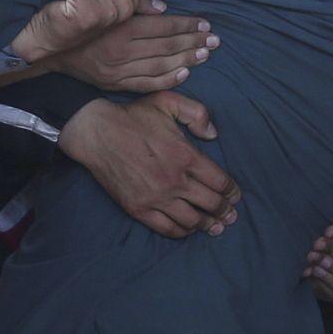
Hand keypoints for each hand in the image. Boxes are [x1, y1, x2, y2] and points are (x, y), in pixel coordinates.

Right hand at [48, 14, 218, 92]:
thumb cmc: (79, 16)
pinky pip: (146, 84)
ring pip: (160, 66)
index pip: (162, 26)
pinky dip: (168, 79)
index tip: (205, 23)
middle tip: (215, 39)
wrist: (49, 46)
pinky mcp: (113, 84)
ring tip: (205, 53)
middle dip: (193, 42)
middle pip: (165, 47)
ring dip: (186, 60)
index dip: (186, 24)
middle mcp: (119, 51)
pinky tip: (185, 73)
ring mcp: (116, 71)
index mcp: (119, 27)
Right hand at [58, 91, 237, 238]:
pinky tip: (189, 229)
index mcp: (185, 155)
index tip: (235, 195)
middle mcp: (174, 180)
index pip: (220, 181)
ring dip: (207, 224)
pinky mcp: (139, 209)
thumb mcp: (169, 101)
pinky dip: (183, 231)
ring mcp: (156, 198)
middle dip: (225, 211)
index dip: (232, 191)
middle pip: (210, 203)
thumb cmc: (134, 117)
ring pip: (192, 220)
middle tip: (231, 215)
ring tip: (216, 226)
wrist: (97, 133)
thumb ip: (197, 113)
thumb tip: (213, 135)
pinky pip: (168, 228)